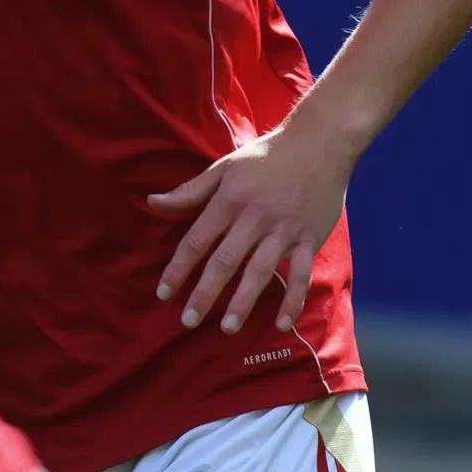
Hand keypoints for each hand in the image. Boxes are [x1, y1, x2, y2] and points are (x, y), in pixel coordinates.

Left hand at [147, 119, 357, 334]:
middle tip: (188, 321)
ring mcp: (284, 230)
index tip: (164, 293)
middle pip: (225, 261)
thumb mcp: (224, 167)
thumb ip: (190, 191)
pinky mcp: (309, 238)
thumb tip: (153, 202)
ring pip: (260, 271)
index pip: (197, 240)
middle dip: (205, 293)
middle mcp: (254, 218)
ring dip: (243, 302)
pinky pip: (301, 274)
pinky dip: (292, 300)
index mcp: (230, 201)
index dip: (179, 268)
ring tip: (227, 328)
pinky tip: (281, 325)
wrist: (319, 143)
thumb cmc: (266, 156)